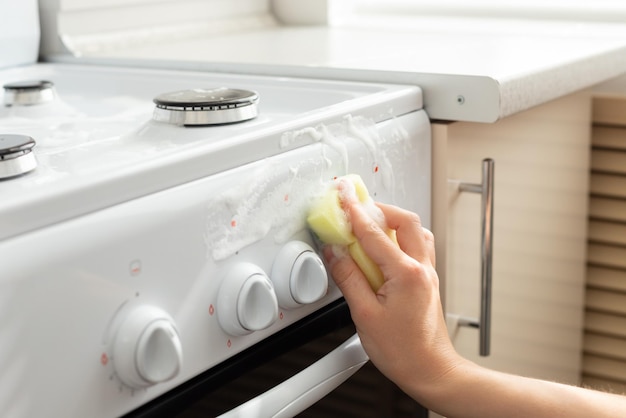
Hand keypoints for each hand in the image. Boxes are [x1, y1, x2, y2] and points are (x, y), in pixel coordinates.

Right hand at [325, 192, 461, 402]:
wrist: (430, 370)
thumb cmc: (403, 351)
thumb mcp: (364, 315)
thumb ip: (348, 278)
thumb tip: (335, 253)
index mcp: (406, 274)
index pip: (374, 233)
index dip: (354, 212)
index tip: (343, 196)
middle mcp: (422, 268)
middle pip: (405, 220)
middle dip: (379, 208)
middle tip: (357, 206)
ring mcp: (428, 273)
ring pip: (416, 231)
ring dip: (392, 222)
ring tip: (370, 225)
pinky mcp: (427, 280)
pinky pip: (417, 246)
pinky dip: (400, 238)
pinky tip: (385, 248)